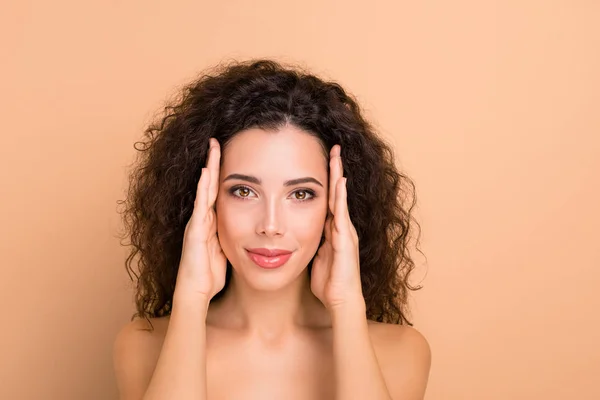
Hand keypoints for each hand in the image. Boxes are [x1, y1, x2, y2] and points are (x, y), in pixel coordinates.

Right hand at [175, 138, 226, 300]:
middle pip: (209, 185)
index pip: (218, 192)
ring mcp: (197, 223)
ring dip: (208, 168)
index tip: (230, 154)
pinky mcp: (195, 231)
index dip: (222, 174)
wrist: (196, 292)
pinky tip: (207, 172)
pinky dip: (203, 187)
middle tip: (218, 140)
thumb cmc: (211, 275)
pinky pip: (200, 204)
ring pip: (204, 189)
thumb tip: (250, 232)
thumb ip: (233, 238)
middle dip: (213, 163)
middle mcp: (202, 219)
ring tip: (213, 147)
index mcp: (211, 223)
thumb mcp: (227, 251)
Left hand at [310, 144, 363, 309]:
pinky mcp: (345, 240)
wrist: (340, 301)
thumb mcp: (315, 258)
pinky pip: (341, 214)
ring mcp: (345, 232)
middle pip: (336, 193)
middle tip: (332, 148)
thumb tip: (296, 237)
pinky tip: (339, 181)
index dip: (325, 181)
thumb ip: (310, 244)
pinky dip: (340, 197)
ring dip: (338, 176)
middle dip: (334, 170)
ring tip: (336, 156)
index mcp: (332, 230)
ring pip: (340, 198)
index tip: (321, 161)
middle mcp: (341, 227)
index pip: (328, 199)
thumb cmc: (327, 283)